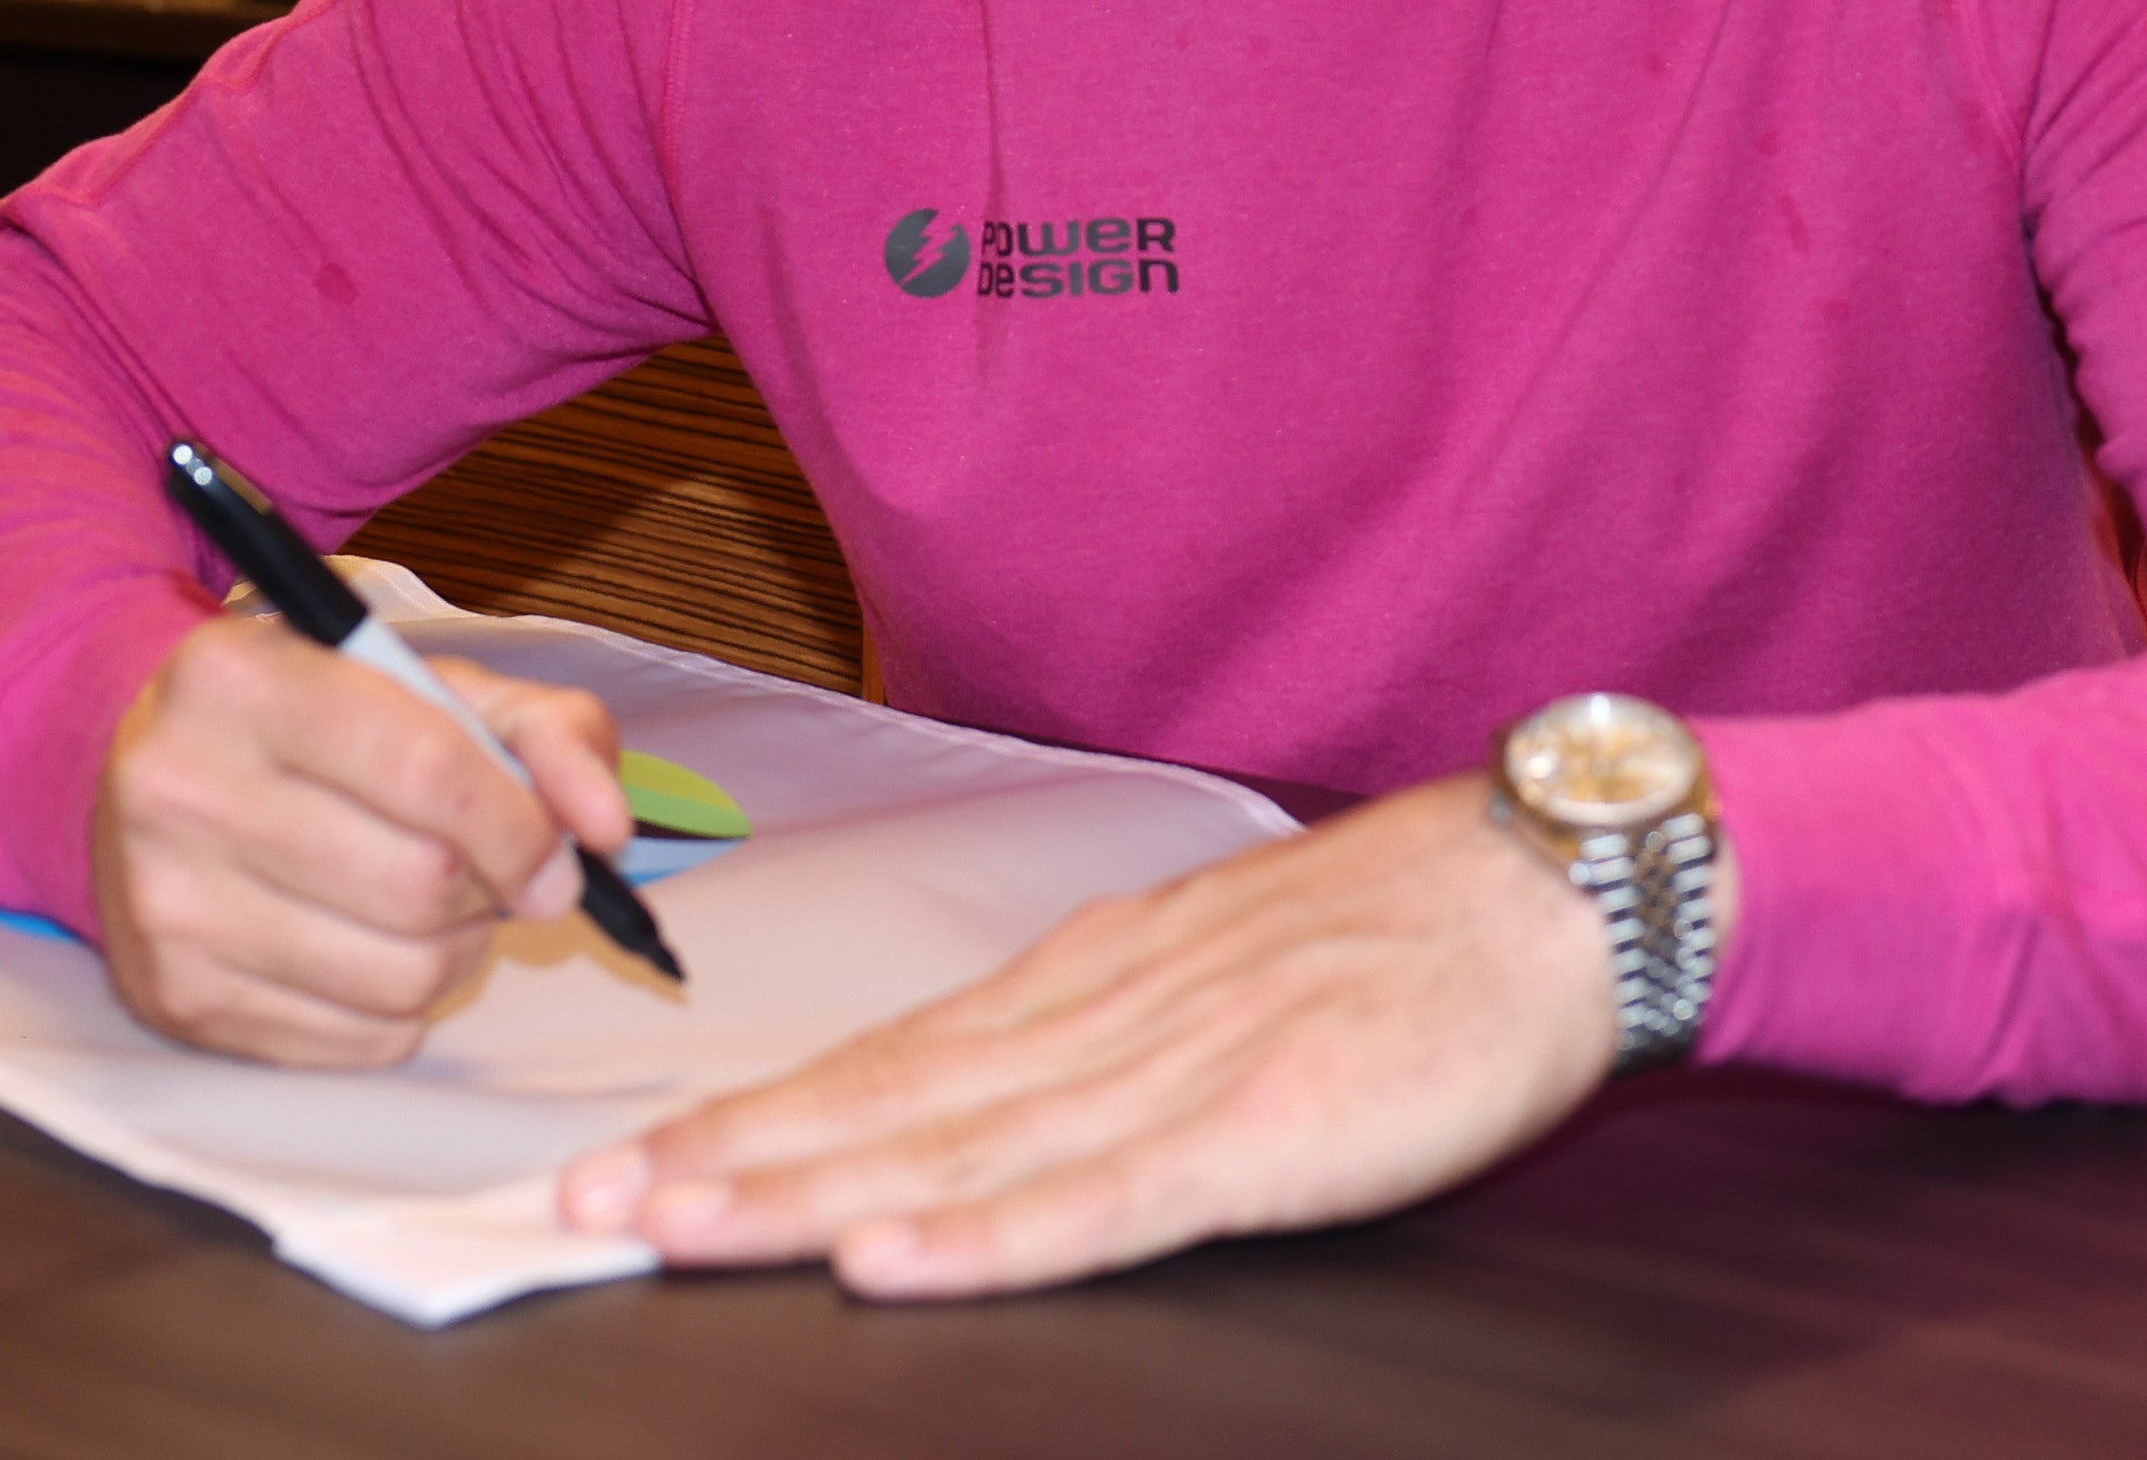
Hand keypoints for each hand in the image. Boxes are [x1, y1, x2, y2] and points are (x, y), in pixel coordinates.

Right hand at [90, 614, 631, 1066]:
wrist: (154, 778)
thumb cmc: (315, 725)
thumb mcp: (430, 686)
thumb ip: (545, 731)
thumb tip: (605, 825)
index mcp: (239, 679)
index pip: (426, 767)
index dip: (520, 824)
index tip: (555, 851)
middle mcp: (181, 789)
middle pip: (419, 884)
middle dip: (488, 886)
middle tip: (484, 868)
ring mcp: (168, 906)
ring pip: (401, 975)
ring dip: (456, 950)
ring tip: (428, 904)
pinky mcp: (178, 1001)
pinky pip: (363, 1040)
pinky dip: (403, 1006)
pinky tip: (369, 945)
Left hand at [556, 774, 1616, 1297]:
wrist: (1554, 888)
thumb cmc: (1402, 936)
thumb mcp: (1221, 963)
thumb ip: (1108, 1023)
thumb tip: (985, 1080)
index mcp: (1095, 976)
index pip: (895, 1055)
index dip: (760, 1111)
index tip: (640, 1156)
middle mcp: (1105, 1015)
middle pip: (890, 1099)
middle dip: (732, 1156)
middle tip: (592, 1205)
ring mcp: (1178, 1073)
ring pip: (957, 1146)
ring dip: (807, 1192)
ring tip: (683, 1230)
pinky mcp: (1262, 1135)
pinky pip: (1102, 1198)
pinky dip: (987, 1232)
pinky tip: (893, 1257)